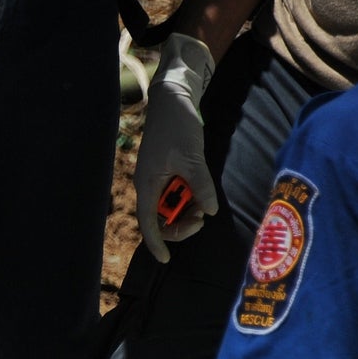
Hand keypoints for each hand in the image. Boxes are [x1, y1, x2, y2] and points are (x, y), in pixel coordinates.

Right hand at [134, 33, 220, 262]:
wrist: (174, 99)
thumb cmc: (177, 126)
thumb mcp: (192, 157)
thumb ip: (201, 185)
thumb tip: (209, 211)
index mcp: (148, 184)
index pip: (148, 222)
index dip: (156, 243)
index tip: (166, 259)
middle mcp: (150, 185)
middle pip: (161, 219)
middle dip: (181, 223)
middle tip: (203, 216)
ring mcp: (159, 179)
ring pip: (172, 207)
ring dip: (189, 208)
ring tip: (204, 198)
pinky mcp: (169, 172)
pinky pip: (179, 193)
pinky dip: (191, 195)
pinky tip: (201, 188)